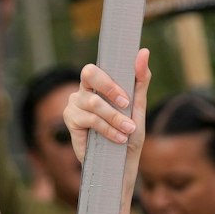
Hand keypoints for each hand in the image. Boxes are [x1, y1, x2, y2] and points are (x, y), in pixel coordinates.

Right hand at [64, 50, 151, 164]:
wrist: (122, 162)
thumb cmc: (129, 132)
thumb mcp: (138, 105)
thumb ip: (140, 79)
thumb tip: (144, 51)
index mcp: (98, 84)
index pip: (97, 68)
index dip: (111, 79)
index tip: (126, 98)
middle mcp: (83, 91)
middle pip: (89, 74)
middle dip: (110, 88)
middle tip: (126, 105)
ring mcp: (74, 105)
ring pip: (94, 103)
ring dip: (115, 117)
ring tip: (128, 129)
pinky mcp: (70, 122)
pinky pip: (90, 120)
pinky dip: (108, 129)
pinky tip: (118, 137)